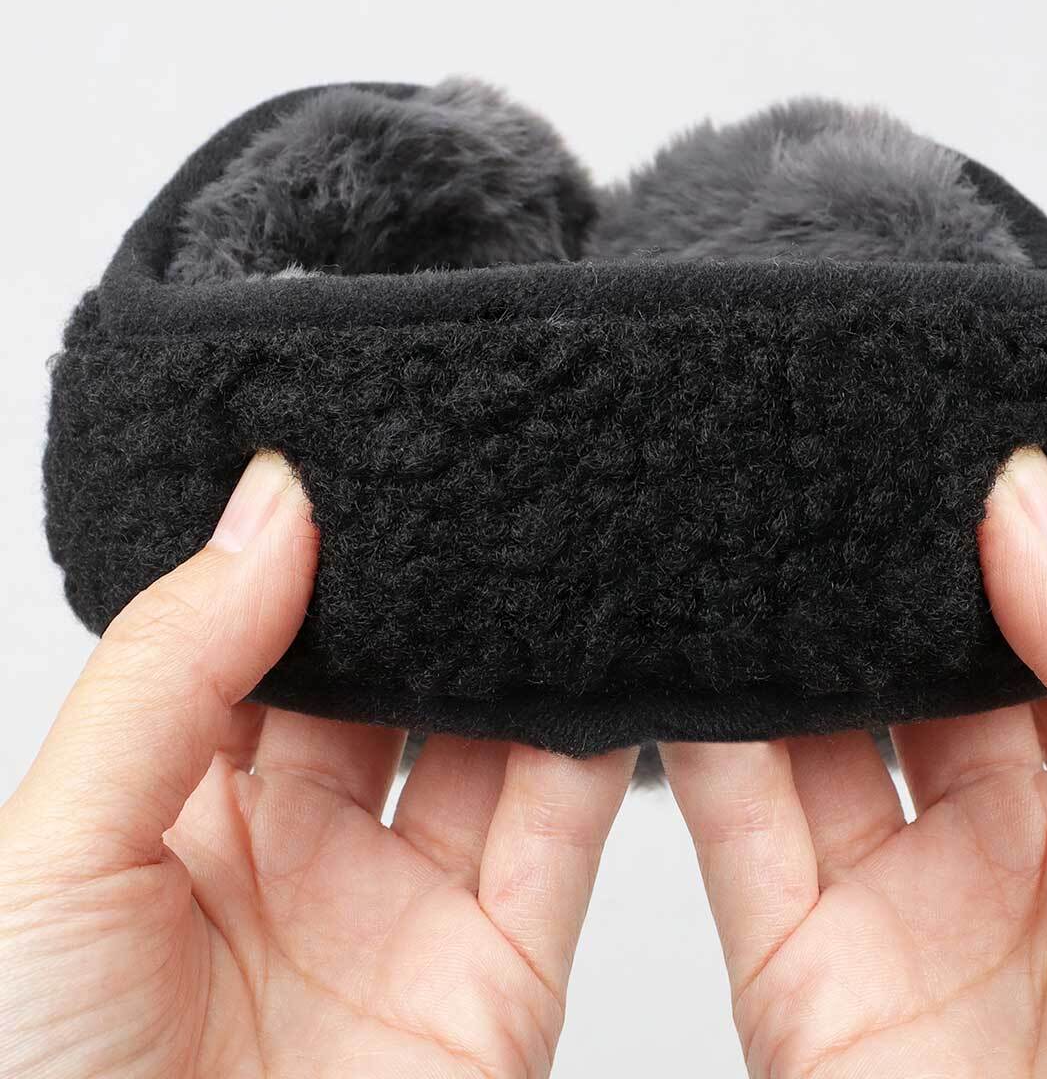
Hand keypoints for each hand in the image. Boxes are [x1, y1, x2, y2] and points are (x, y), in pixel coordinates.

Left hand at [0, 452, 634, 1078]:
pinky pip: (566, 829)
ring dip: (520, 653)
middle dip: (430, 594)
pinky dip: (600, 745)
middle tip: (475, 486)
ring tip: (552, 548)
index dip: (310, 557)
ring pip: (488, 740)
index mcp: (175, 813)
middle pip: (388, 684)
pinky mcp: (498, 972)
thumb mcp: (56, 854)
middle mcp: (297, 854)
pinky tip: (605, 663)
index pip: (262, 642)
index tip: (364, 459)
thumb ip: (170, 670)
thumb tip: (267, 509)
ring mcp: (403, 910)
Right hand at [663, 447, 1046, 1077]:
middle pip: (903, 677)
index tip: (916, 451)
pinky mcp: (800, 970)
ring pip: (805, 740)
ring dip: (766, 654)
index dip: (976, 547)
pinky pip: (732, 831)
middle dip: (854, 589)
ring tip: (725, 548)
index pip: (1030, 629)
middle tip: (802, 479)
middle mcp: (1000, 841)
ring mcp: (894, 904)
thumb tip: (1022, 501)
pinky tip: (680, 666)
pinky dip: (694, 747)